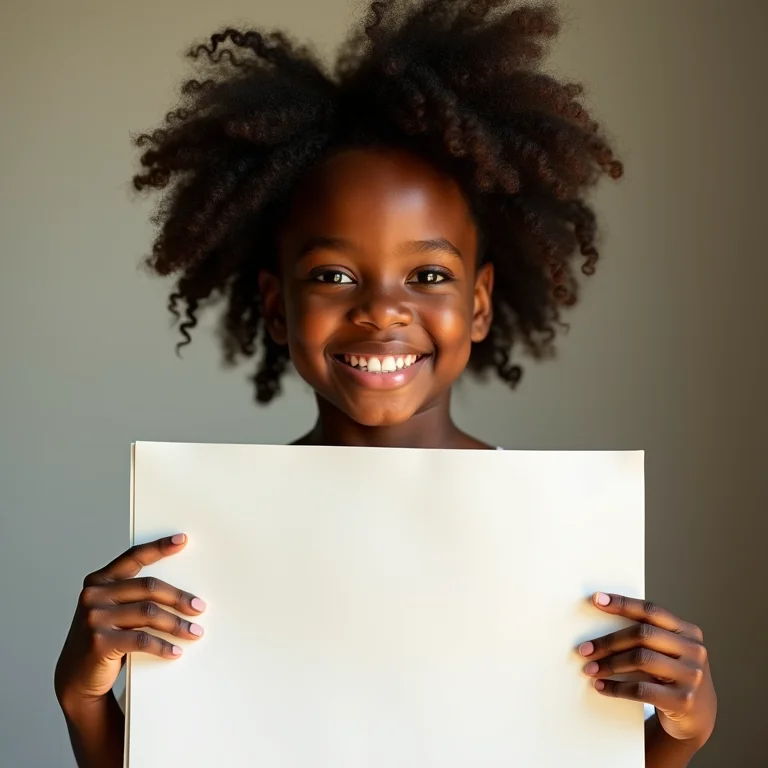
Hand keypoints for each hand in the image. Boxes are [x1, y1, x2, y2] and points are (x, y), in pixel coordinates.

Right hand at [54, 534, 205, 711]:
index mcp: (99, 580)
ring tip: (195, 631)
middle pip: (148, 587)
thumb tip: (181, 593)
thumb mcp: (112, 610)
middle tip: (199, 607)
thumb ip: (133, 595)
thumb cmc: (103, 638)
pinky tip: (176, 651)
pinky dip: (163, 646)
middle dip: (178, 597)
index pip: (134, 557)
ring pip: (149, 613)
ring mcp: (94, 618)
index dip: (159, 547)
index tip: (182, 540)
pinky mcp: (99, 642)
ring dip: (177, 624)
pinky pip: (142, 639)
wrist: (76, 678)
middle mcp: (93, 595)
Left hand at [578, 592, 716, 746]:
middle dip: (609, 641)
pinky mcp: (683, 701)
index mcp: (688, 631)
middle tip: (584, 649)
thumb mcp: (670, 652)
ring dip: (609, 664)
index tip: (596, 599)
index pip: (651, 610)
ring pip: (641, 659)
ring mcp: (692, 676)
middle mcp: (694, 651)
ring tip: (590, 668)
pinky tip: (601, 687)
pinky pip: (641, 690)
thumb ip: (649, 636)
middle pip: (643, 634)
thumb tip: (600, 621)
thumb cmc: (673, 677)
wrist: (699, 718)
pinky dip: (616, 687)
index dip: (622, 603)